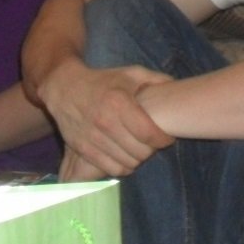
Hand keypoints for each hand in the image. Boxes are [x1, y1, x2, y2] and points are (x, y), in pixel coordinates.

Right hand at [34, 60, 174, 175]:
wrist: (65, 88)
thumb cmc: (104, 81)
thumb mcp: (131, 74)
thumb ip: (157, 80)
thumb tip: (178, 86)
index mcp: (119, 103)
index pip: (148, 133)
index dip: (163, 140)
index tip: (167, 138)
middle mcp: (105, 122)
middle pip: (139, 151)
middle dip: (152, 150)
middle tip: (153, 144)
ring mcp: (92, 138)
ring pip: (126, 163)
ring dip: (138, 159)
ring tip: (141, 150)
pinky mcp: (83, 149)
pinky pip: (110, 168)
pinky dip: (123, 167)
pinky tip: (126, 157)